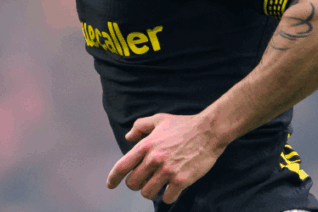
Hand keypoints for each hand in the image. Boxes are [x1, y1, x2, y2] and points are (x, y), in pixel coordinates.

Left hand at [106, 113, 225, 203]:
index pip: (122, 166)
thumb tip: (128, 137)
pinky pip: (166, 198)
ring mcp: (167, 171)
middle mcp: (154, 159)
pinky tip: (171, 188)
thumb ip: (140, 126)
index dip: (113, 178)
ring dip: (151, 190)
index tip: (110, 185)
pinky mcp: (181, 180)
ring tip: (157, 183)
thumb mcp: (159, 119)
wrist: (208, 131)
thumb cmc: (183, 125)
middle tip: (143, 180)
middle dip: (135, 184)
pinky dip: (167, 196)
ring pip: (147, 193)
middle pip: (133, 183)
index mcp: (146, 145)